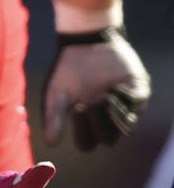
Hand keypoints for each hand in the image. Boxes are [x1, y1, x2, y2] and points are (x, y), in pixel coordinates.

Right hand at [42, 26, 149, 150]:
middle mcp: (106, 118)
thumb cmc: (66, 70)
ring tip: (103, 96)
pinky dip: (125, 98)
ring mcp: (123, 106)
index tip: (77, 109)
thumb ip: (54, 118)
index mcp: (86, 123)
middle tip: (88, 105)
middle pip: (109, 139)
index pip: (88, 143)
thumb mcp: (55, 94)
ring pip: (126, 124)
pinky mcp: (137, 90)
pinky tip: (113, 86)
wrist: (84, 43)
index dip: (83, 132)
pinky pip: (137, 103)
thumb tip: (50, 144)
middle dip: (99, 124)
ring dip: (114, 114)